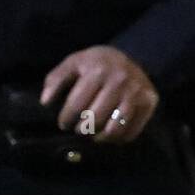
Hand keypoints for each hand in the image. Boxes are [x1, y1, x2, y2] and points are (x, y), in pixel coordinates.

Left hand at [41, 45, 158, 143]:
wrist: (132, 56)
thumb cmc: (97, 63)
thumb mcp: (75, 62)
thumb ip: (56, 79)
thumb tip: (45, 102)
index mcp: (98, 70)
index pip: (77, 105)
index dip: (66, 119)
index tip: (64, 122)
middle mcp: (119, 81)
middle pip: (95, 120)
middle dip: (82, 129)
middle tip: (79, 128)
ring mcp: (136, 92)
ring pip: (114, 129)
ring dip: (99, 137)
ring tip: (93, 133)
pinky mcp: (149, 102)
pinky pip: (131, 132)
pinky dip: (117, 139)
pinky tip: (109, 133)